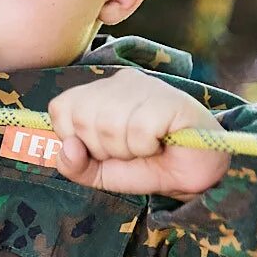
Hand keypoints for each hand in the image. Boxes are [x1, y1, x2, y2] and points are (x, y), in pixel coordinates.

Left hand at [48, 70, 229, 198]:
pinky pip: (137, 130)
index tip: (102, 148)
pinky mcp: (169, 99)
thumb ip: (73, 165)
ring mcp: (146, 86)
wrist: (195, 175)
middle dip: (102, 148)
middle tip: (129, 150)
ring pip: (108, 123)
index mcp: (99, 92)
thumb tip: (68, 146)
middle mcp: (120, 81)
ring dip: (126, 149)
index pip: (60, 108)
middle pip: (82, 117)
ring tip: (147, 147)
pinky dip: (146, 147)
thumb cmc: (147, 165)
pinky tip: (161, 142)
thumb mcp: (100, 172)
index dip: (74, 138)